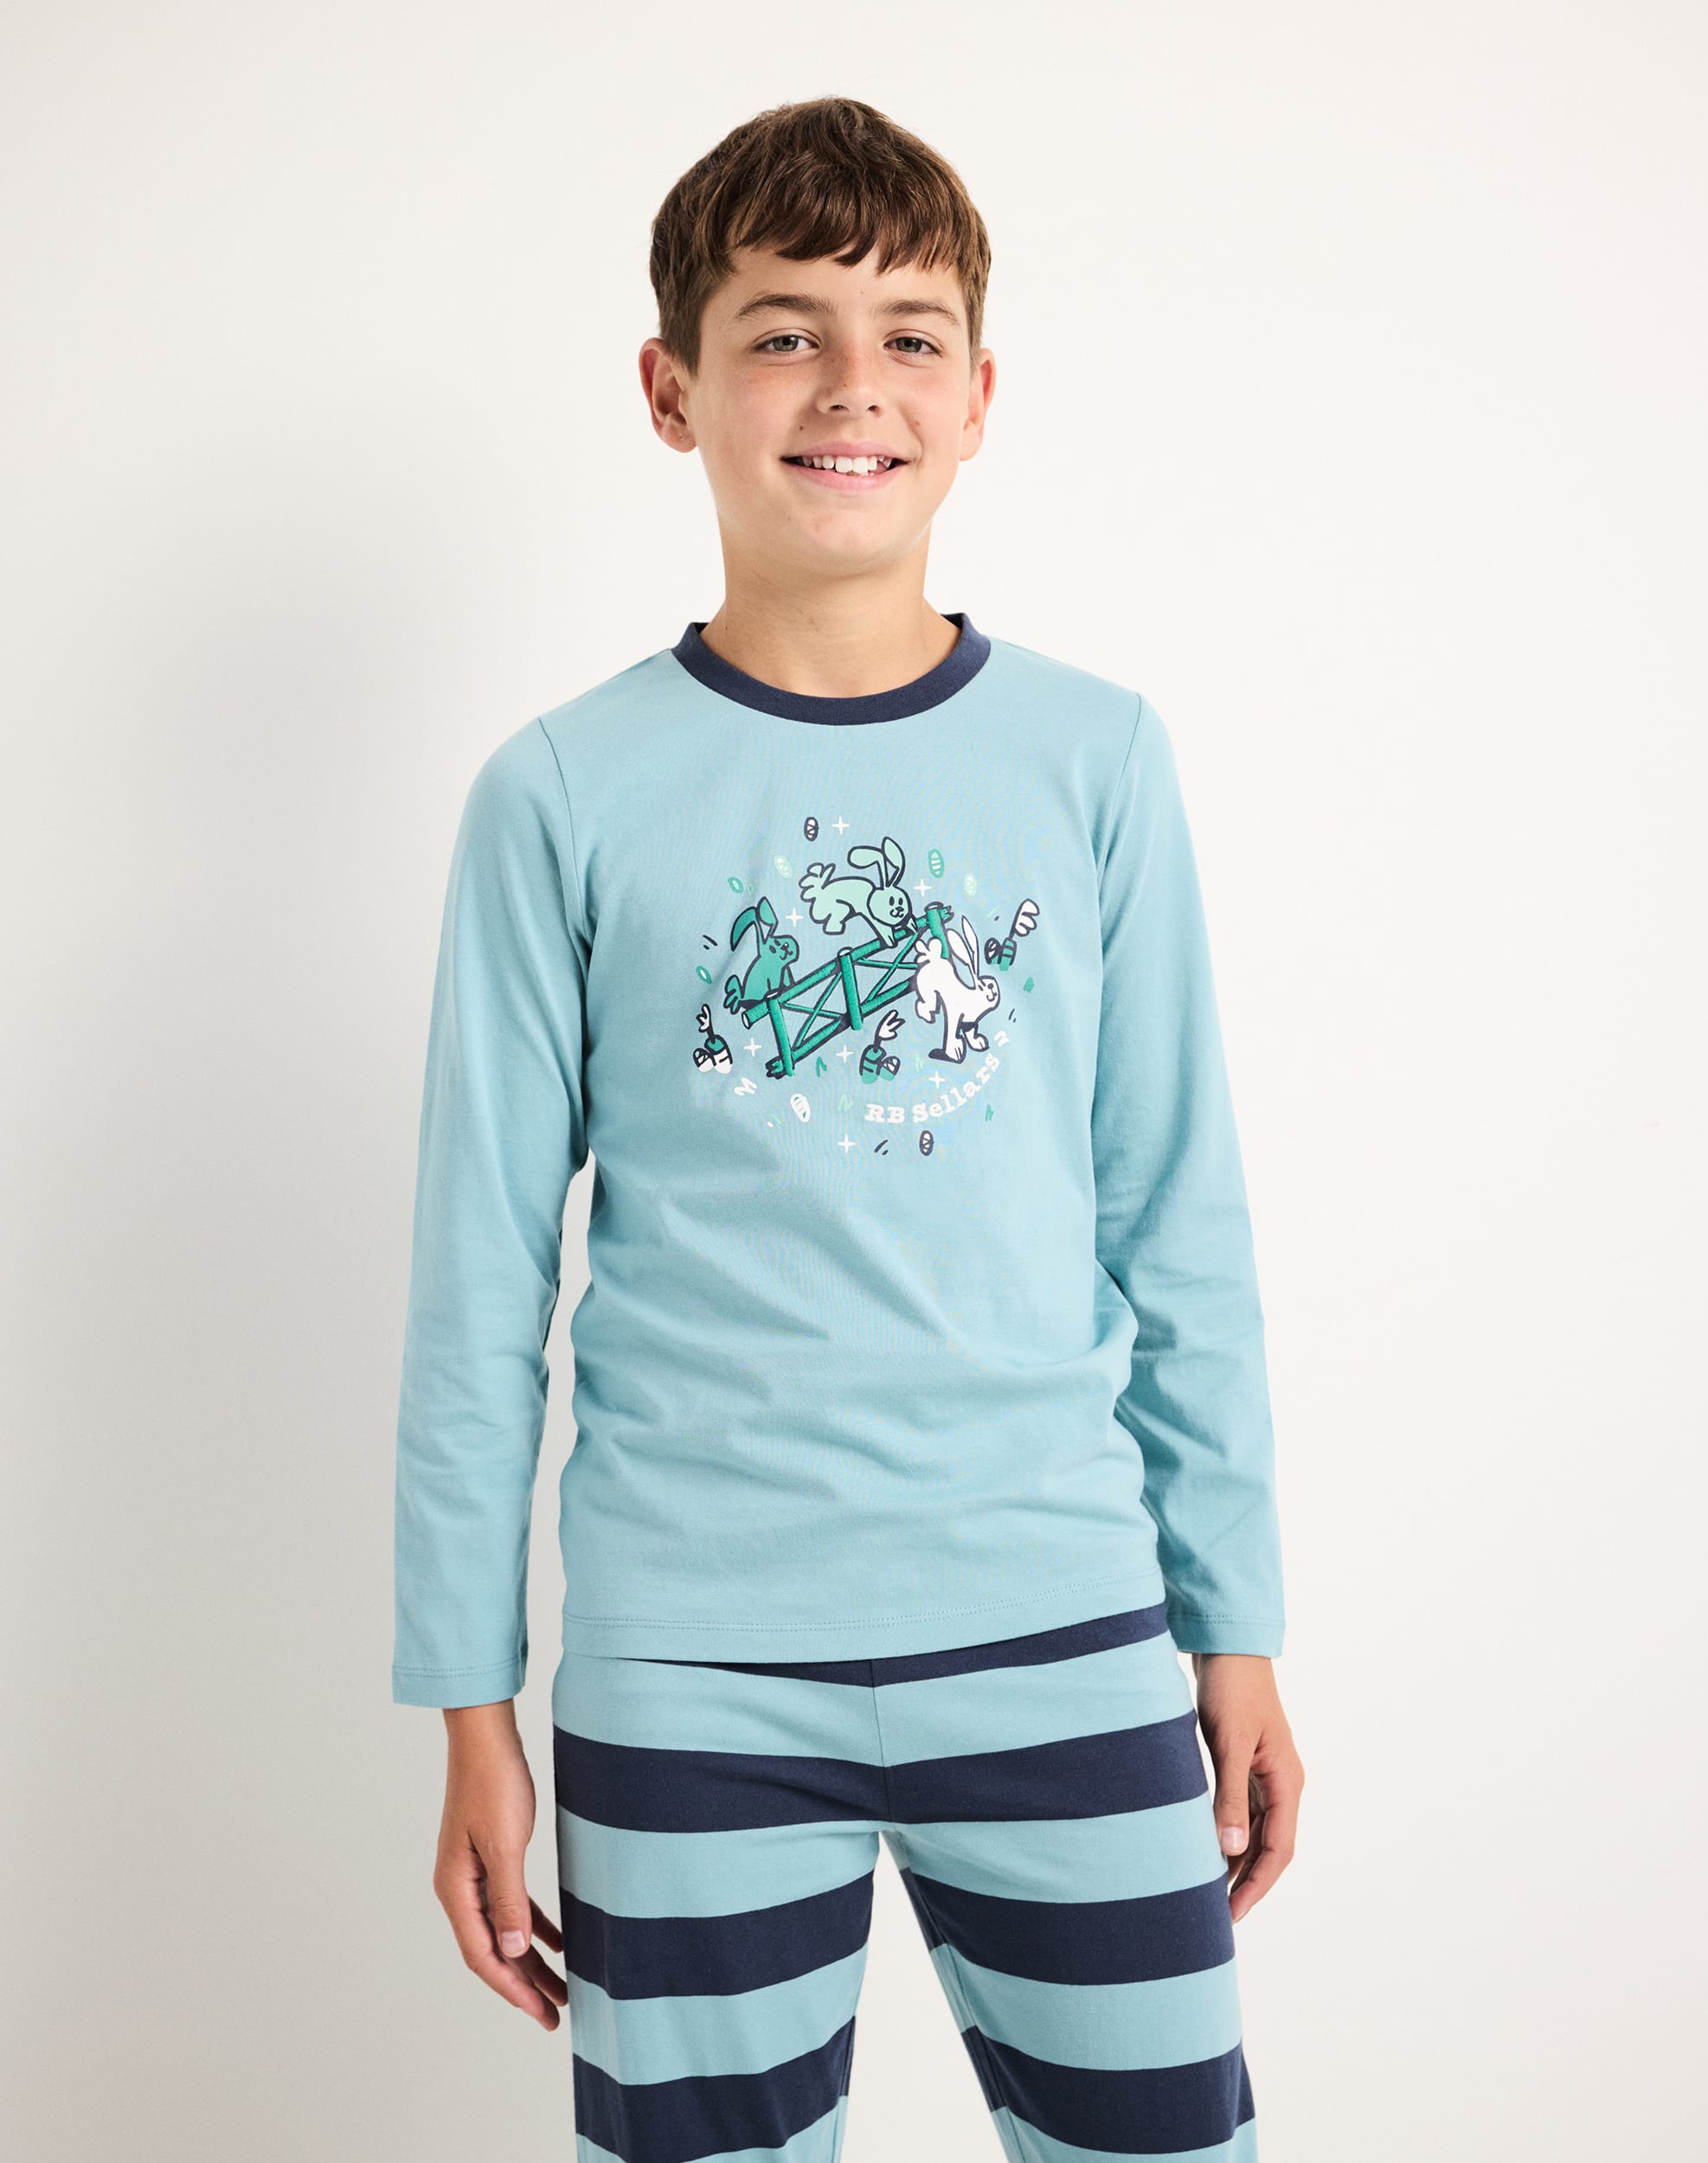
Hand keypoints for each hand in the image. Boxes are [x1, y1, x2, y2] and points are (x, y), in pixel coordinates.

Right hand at [433, 1701, 567, 2029]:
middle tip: (554, 2015)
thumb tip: (514, 1951)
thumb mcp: (505, 1844)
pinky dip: (533, 1925)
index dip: (512, 1988)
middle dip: (523, 1985)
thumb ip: (509, 1899)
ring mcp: (474, 1873)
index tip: (540, 2013)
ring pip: (504, 1931)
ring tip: (561, 1989)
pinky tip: (557, 1941)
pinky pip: (512, 1904)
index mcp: (456, 1889)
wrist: (486, 1736)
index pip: (482, 1954)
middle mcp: (460, 1888)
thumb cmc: (493, 1782)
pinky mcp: (491, 1857)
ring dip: (530, 1960)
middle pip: (492, 1950)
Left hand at [1190, 1654, 1302, 1922]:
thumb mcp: (1228, 1744)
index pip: (1278, 1851)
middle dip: (1246, 1884)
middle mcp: (1280, 1784)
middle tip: (1215, 1917)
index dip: (1256, 1886)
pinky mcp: (1244, 1765)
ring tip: (1206, 1893)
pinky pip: (1240, 1813)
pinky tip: (1204, 1851)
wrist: (1227, 1646)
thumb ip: (1229, 1797)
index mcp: (1287, 1782)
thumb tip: (1231, 1851)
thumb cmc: (1231, 1689)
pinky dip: (1226, 1836)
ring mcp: (1264, 1775)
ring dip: (1235, 1863)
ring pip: (1254, 1833)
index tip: (1231, 1915)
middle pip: (1268, 1848)